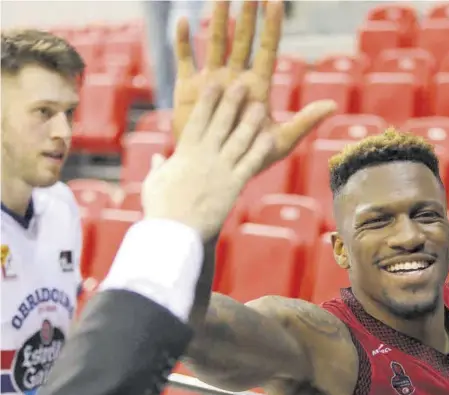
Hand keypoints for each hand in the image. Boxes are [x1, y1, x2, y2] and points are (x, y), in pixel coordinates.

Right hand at [142, 81, 272, 240]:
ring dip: (251, 121)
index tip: (214, 84)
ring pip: (239, 140)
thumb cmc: (161, 209)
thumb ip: (158, 168)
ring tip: (261, 105)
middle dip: (231, 102)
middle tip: (241, 83)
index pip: (198, 120)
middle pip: (221, 123)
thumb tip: (156, 159)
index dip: (208, 101)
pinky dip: (260, 149)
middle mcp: (205, 156)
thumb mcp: (154, 184)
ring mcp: (220, 170)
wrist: (174, 231)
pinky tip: (270, 137)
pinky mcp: (233, 186)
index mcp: (185, 153)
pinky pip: (250, 164)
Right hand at [172, 0, 336, 167]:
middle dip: (246, 16)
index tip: (274, 0)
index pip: (267, 50)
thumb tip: (332, 105)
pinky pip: (185, 60)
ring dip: (217, 21)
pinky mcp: (189, 89)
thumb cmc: (250, 157)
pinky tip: (184, 22)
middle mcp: (235, 78)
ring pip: (215, 43)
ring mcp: (212, 81)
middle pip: (242, 41)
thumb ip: (304, 121)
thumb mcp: (280, 140)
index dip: (271, 26)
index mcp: (257, 87)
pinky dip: (183, 42)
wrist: (218, 170)